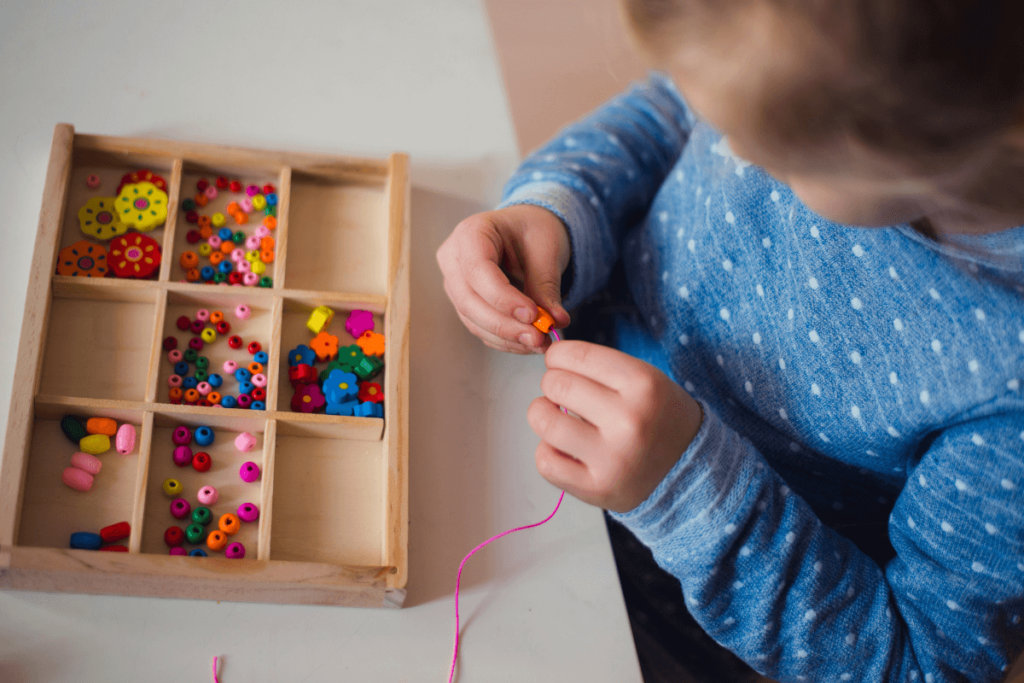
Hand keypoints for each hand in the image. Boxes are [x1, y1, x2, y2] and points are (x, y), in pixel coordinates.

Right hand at [437, 205, 571, 353]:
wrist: (528, 232)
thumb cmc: (533, 230)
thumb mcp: (546, 249)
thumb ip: (546, 286)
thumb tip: (555, 321)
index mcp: (471, 233)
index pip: (478, 270)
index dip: (503, 298)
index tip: (532, 315)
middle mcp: (454, 259)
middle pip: (469, 301)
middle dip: (505, 325)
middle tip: (538, 337)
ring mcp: (455, 284)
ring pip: (473, 320)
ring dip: (507, 337)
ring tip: (540, 342)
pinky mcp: (465, 305)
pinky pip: (480, 328)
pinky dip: (505, 340)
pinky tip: (529, 343)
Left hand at [527, 341, 703, 512]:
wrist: (688, 466)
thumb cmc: (655, 414)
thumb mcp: (644, 377)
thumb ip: (598, 365)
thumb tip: (549, 359)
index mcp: (644, 385)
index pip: (575, 355)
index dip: (558, 355)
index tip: (559, 361)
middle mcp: (629, 421)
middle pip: (556, 385)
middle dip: (553, 384)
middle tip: (564, 392)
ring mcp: (613, 459)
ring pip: (544, 422)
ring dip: (543, 415)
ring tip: (558, 417)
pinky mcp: (598, 489)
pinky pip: (545, 461)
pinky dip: (547, 450)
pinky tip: (564, 447)